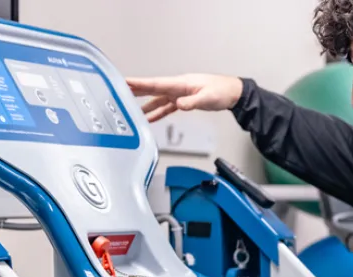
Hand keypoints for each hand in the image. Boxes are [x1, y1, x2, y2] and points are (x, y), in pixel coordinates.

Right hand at [126, 74, 243, 121]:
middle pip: (152, 89)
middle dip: (135, 90)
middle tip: (118, 90)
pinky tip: (150, 118)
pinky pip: (167, 106)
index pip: (155, 84)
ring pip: (158, 99)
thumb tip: (178, 105)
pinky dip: (158, 112)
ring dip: (145, 104)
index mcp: (180, 83)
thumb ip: (191, 102)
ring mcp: (180, 93)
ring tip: (130, 110)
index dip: (139, 83)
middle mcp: (177, 87)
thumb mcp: (207, 98)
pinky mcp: (184, 100)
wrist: (233, 93)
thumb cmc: (222, 91)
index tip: (124, 81)